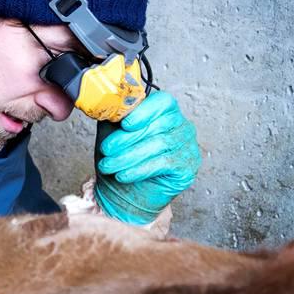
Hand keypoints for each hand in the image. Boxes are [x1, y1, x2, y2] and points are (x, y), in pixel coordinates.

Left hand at [94, 91, 200, 224]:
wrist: (128, 192)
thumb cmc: (122, 157)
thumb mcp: (113, 131)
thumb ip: (114, 114)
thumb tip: (106, 103)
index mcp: (166, 111)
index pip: (163, 102)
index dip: (144, 112)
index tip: (124, 124)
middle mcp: (181, 126)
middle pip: (158, 126)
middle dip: (127, 139)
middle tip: (106, 149)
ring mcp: (188, 146)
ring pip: (158, 145)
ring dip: (128, 156)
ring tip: (108, 166)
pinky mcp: (188, 166)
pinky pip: (163, 164)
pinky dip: (139, 169)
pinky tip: (123, 175)